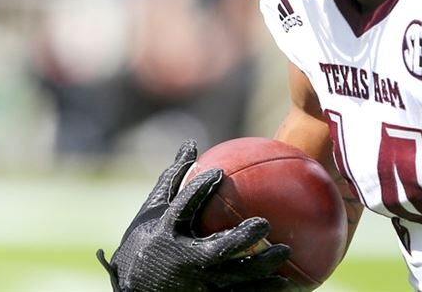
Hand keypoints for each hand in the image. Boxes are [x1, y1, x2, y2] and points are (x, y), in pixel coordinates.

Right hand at [97, 141, 292, 290]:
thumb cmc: (146, 243)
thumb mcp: (153, 213)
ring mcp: (195, 286)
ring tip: (285, 253)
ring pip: (234, 280)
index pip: (181, 209)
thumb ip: (174, 180)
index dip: (197, 190)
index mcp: (165, 235)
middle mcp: (181, 262)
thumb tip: (191, 143)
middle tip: (265, 223)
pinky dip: (262, 291)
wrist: (134, 291)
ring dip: (261, 268)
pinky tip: (288, 284)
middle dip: (240, 238)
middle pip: (215, 251)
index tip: (218, 172)